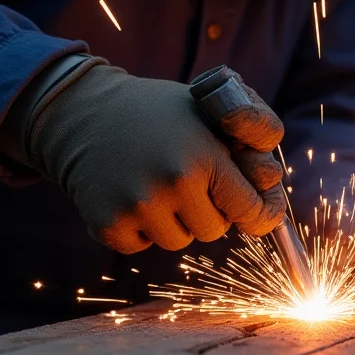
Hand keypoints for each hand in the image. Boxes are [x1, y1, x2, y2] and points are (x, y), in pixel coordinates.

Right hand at [15, 60, 285, 252]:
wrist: (80, 111)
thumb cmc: (157, 111)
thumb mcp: (208, 107)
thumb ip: (253, 138)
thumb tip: (274, 199)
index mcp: (204, 155)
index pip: (251, 210)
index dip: (254, 211)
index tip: (250, 210)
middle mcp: (172, 182)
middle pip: (215, 231)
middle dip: (207, 210)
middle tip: (186, 181)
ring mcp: (138, 206)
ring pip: (180, 242)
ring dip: (173, 221)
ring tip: (155, 184)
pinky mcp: (108, 224)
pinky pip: (142, 247)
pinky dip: (139, 229)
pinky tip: (128, 194)